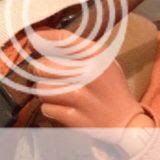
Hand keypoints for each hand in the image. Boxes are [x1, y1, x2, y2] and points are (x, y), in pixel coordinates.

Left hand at [30, 29, 146, 141]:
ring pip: (41, 89)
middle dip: (40, 70)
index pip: (63, 40)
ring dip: (45, 91)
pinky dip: (51, 109)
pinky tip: (64, 107)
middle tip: (46, 74)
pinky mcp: (75, 118)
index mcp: (98, 57)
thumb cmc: (110, 87)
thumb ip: (77, 49)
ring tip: (57, 93)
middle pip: (43, 67)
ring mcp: (82, 98)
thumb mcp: (103, 61)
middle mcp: (90, 74)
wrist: (126, 121)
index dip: (44, 38)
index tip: (34, 39)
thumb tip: (41, 37)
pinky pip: (46, 108)